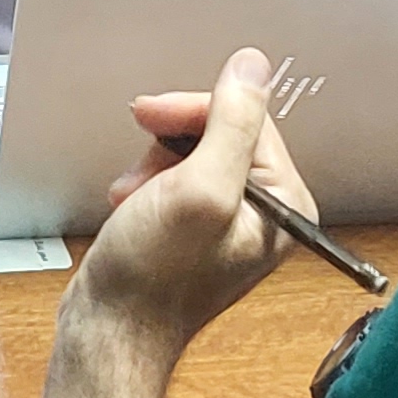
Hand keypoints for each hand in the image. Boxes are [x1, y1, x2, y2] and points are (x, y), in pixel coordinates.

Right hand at [72, 47, 308, 352]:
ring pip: (191, 152)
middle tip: (145, 170)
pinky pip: (175, 178)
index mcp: (286, 204)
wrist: (111, 331)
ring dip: (153, 166)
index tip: (154, 117)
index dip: (195, 112)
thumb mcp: (199, 189)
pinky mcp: (196, 228)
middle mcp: (266, 212)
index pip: (249, 119)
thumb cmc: (153, 278)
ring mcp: (230, 221)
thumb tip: (253, 66)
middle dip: (171, 145)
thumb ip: (232, 124)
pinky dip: (147, 184)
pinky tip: (133, 207)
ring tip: (137, 197)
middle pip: (220, 133)